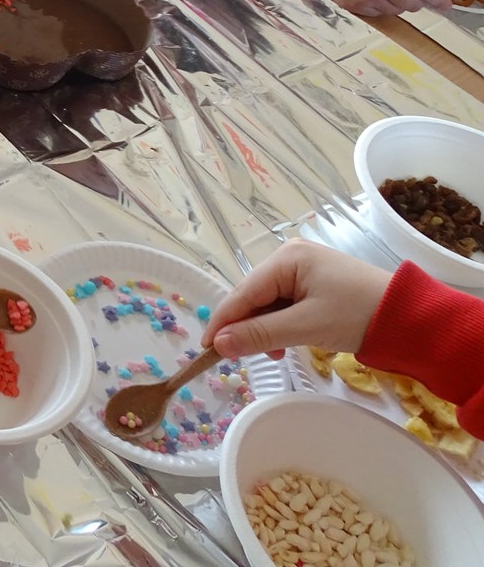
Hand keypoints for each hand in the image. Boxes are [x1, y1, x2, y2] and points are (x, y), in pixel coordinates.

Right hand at [201, 240, 392, 359]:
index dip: (222, 322)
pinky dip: (280, 327)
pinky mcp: (315, 285)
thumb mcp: (306, 327)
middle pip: (252, 297)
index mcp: (285, 259)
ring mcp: (303, 271)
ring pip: (267, 304)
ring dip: (264, 331)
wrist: (411, 317)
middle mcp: (289, 258)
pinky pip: (284, 306)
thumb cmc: (358, 315)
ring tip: (274, 353)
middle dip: (246, 328)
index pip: (242, 293)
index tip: (205, 350)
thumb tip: (218, 344)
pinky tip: (285, 344)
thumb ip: (260, 334)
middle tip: (240, 357)